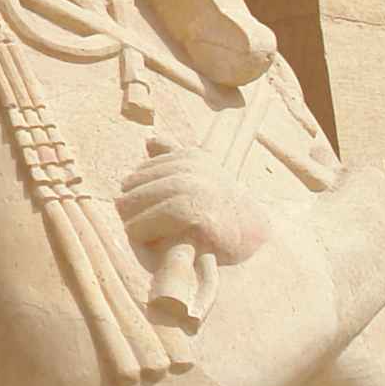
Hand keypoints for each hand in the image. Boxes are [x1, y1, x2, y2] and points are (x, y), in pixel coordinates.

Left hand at [117, 140, 273, 266]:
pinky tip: (143, 239)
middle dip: (130, 203)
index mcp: (192, 157)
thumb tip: (148, 139)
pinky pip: (158, 218)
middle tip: (127, 221)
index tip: (138, 209)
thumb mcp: (201, 182)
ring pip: (142, 199)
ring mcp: (199, 189)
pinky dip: (145, 228)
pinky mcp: (201, 215)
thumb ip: (174, 159)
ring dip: (132, 219)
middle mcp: (196, 168)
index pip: (142, 170)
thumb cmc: (222, 217)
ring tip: (133, 232)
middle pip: (137, 183)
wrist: (257, 246)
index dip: (136, 191)